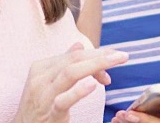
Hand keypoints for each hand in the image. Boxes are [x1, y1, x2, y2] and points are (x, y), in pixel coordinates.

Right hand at [14, 42, 128, 122]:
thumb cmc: (38, 106)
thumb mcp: (49, 83)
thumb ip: (64, 64)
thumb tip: (79, 44)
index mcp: (41, 67)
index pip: (73, 55)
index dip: (96, 55)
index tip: (113, 61)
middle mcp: (40, 78)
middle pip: (74, 59)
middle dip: (100, 55)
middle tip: (122, 56)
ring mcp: (43, 96)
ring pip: (70, 73)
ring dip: (96, 65)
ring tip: (116, 61)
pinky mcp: (49, 114)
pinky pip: (63, 100)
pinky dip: (78, 91)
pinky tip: (93, 85)